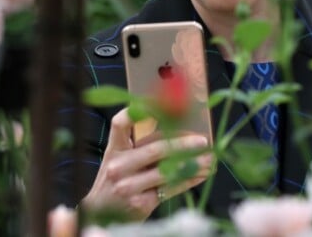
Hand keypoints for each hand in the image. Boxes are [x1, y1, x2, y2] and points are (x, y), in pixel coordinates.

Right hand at [80, 107, 211, 219]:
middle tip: (203, 140)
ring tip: (209, 158)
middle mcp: (119, 166)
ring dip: (192, 164)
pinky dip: (188, 180)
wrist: (102, 211)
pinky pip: (170, 188)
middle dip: (183, 143)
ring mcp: (129, 186)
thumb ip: (141, 143)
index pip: (120, 124)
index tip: (159, 101)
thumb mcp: (121, 157)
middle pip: (155, 148)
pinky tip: (201, 173)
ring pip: (167, 171)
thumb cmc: (118, 177)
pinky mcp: (140, 203)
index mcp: (114, 149)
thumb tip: (178, 125)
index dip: (137, 111)